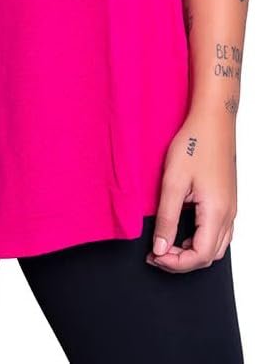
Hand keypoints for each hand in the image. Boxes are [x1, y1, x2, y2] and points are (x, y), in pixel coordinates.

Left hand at [146, 106, 236, 272]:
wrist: (213, 121)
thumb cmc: (194, 144)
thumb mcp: (173, 182)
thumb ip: (166, 218)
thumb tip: (160, 249)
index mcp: (216, 212)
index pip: (199, 256)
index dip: (175, 263)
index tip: (154, 255)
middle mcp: (228, 215)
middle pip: (209, 256)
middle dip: (182, 261)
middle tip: (156, 253)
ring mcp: (230, 208)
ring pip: (216, 247)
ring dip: (191, 252)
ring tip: (166, 244)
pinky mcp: (227, 201)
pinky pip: (218, 233)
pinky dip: (200, 240)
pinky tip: (182, 231)